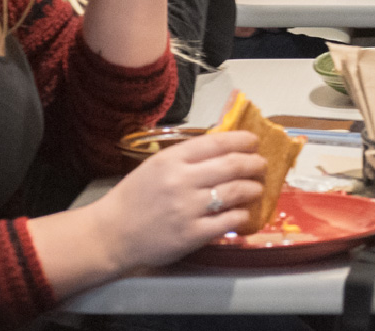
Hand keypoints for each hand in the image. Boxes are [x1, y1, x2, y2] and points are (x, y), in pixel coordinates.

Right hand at [83, 131, 265, 270]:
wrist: (112, 233)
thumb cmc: (135, 197)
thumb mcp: (155, 166)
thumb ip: (186, 156)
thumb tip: (224, 146)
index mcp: (172, 159)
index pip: (217, 142)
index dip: (242, 140)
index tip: (254, 141)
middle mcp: (182, 181)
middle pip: (233, 165)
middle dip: (254, 163)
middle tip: (262, 165)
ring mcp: (189, 209)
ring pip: (236, 192)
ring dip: (253, 188)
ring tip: (256, 188)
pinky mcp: (193, 234)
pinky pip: (229, 220)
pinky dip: (242, 214)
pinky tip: (243, 213)